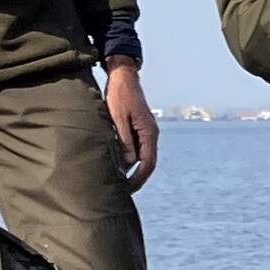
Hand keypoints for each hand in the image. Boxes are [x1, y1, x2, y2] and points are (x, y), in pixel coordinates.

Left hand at [102, 60, 159, 186]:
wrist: (123, 76)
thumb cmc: (119, 96)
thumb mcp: (118, 118)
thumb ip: (124, 141)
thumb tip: (130, 164)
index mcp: (149, 132)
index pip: (148, 162)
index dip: (138, 178)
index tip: (127, 190)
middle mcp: (151, 133)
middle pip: (148, 162)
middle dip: (138, 179)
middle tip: (124, 192)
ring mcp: (147, 130)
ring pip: (145, 157)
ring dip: (135, 171)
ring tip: (122, 183)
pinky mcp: (140, 128)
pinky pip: (140, 149)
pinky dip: (133, 160)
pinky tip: (122, 166)